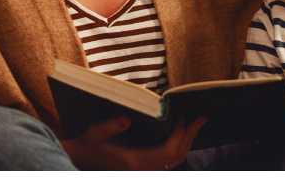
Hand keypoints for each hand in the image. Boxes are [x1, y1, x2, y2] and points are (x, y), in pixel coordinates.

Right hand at [60, 114, 206, 169]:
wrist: (84, 157)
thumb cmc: (91, 142)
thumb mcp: (96, 131)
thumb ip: (110, 125)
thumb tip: (126, 118)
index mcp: (135, 161)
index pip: (168, 151)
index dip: (179, 134)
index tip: (180, 117)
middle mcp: (144, 169)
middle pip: (177, 155)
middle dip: (190, 135)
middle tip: (200, 116)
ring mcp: (148, 170)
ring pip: (177, 158)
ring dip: (189, 139)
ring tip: (198, 120)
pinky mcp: (149, 166)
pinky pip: (171, 158)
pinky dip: (181, 143)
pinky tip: (185, 130)